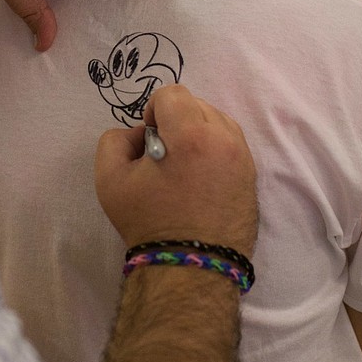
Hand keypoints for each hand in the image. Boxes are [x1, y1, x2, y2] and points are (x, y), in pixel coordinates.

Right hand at [95, 84, 256, 255]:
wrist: (191, 267)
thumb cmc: (148, 222)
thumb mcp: (109, 179)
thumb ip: (115, 140)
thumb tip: (141, 133)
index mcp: (191, 136)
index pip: (173, 94)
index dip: (154, 109)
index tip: (149, 138)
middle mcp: (224, 140)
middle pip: (197, 103)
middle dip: (177, 119)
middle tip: (164, 154)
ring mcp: (243, 158)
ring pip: (218, 120)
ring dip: (198, 131)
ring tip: (184, 164)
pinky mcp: (252, 176)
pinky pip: (231, 143)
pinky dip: (214, 148)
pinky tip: (200, 176)